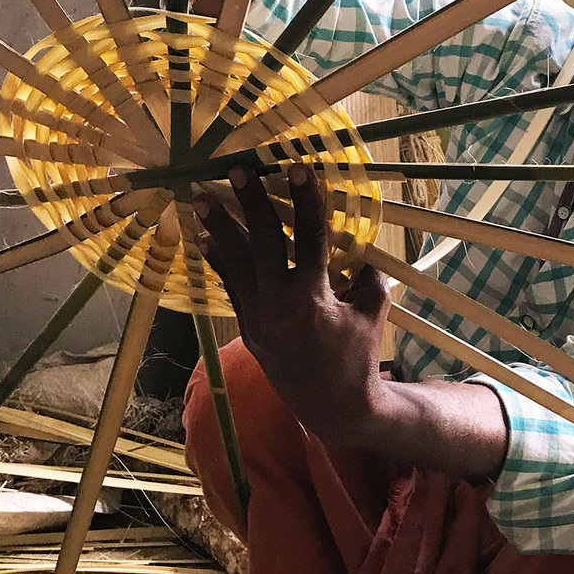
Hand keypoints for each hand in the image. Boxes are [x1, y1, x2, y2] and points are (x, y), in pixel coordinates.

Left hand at [193, 164, 389, 446]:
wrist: (332, 405)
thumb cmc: (358, 355)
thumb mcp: (373, 311)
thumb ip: (366, 274)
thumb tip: (357, 243)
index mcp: (314, 299)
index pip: (310, 238)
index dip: (307, 201)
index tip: (299, 168)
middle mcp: (279, 305)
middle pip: (263, 243)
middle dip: (249, 204)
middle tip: (237, 170)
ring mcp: (257, 317)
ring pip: (236, 263)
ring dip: (219, 228)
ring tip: (200, 198)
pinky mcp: (247, 326)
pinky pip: (231, 285)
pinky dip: (219, 260)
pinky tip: (206, 237)